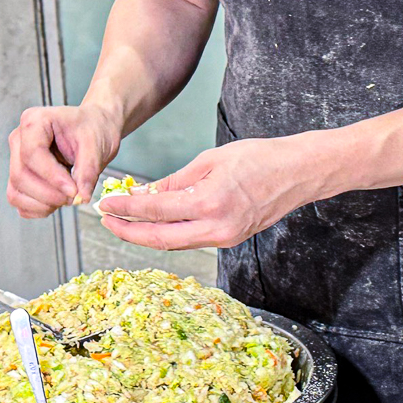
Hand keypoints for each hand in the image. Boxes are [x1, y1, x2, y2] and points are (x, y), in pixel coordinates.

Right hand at [6, 104, 121, 218]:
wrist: (95, 129)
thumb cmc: (94, 130)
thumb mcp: (96, 147)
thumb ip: (88, 171)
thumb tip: (81, 197)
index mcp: (34, 122)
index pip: (32, 154)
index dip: (52, 177)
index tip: (74, 191)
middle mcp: (19, 140)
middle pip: (20, 175)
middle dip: (48, 194)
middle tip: (75, 197)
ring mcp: (16, 159)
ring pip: (15, 191)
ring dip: (42, 204)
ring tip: (67, 199)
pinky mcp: (20, 177)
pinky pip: (18, 200)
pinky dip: (36, 208)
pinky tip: (56, 203)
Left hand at [98, 136, 327, 250]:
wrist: (298, 174)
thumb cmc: (260, 158)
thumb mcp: (211, 160)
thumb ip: (176, 182)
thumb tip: (145, 194)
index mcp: (209, 203)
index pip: (155, 211)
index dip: (125, 209)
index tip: (105, 203)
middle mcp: (216, 228)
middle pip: (159, 238)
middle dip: (128, 231)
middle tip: (106, 220)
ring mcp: (225, 238)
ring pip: (174, 243)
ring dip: (146, 234)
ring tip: (124, 222)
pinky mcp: (230, 239)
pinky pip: (191, 240)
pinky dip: (169, 233)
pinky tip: (155, 223)